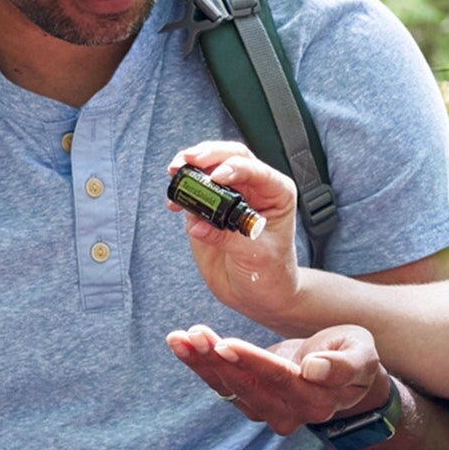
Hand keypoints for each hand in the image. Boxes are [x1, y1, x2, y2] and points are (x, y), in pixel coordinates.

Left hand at [165, 322, 389, 437]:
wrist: (343, 374)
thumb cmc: (353, 356)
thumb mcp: (361, 354)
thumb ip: (344, 365)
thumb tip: (313, 369)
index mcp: (317, 399)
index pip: (279, 379)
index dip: (251, 362)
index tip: (225, 343)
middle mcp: (289, 413)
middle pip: (247, 386)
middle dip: (217, 360)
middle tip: (195, 334)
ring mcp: (267, 411)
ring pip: (228, 388)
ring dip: (201, 362)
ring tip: (179, 338)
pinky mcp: (250, 402)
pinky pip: (221, 385)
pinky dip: (199, 364)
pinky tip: (180, 343)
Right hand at [166, 142, 303, 329]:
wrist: (258, 294)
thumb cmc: (271, 273)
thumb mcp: (255, 255)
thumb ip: (227, 236)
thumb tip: (197, 224)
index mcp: (275, 193)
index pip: (255, 170)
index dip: (235, 168)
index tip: (216, 176)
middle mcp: (253, 189)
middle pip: (230, 157)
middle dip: (208, 155)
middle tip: (187, 160)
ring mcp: (229, 198)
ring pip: (209, 169)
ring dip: (190, 167)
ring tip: (174, 171)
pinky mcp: (209, 210)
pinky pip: (193, 194)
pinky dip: (181, 192)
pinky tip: (173, 202)